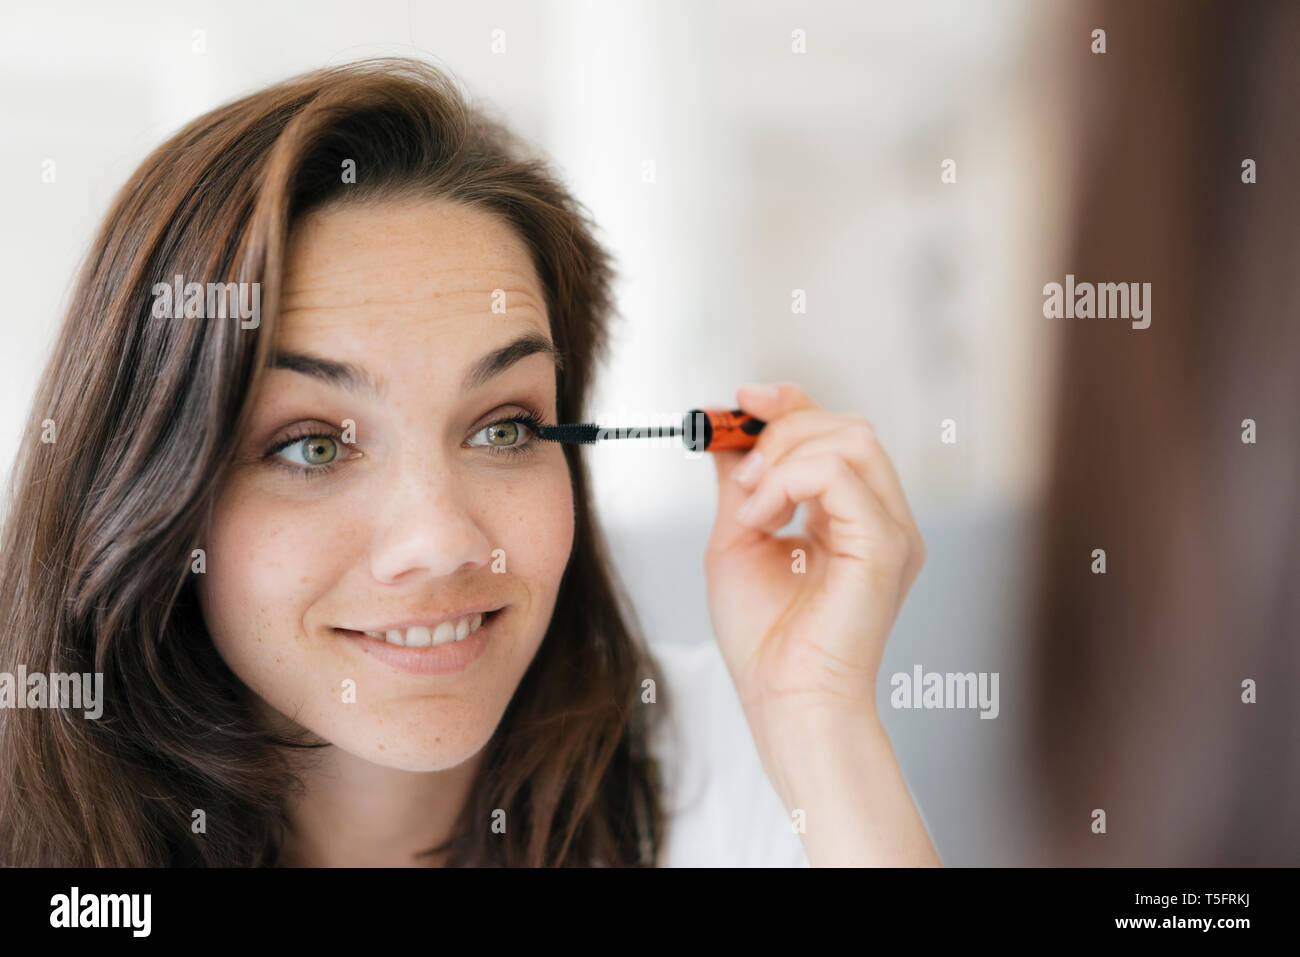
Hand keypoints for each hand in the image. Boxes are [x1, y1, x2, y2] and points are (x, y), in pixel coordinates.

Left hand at [703, 382, 926, 745]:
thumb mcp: (738, 540)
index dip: (792, 403)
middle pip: (848, 425)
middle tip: (741, 474)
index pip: (836, 432)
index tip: (743, 399)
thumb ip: (740, 484)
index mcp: (852, 516)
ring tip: (751, 504)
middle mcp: (881, 518)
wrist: (783, 700)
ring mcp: (892, 530)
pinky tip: (762, 519)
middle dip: (783, 428)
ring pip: (853, 438)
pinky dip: (790, 481)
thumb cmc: (765, 638)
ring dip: (786, 456)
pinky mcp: (887, 546)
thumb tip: (724, 429)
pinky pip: (843, 475)